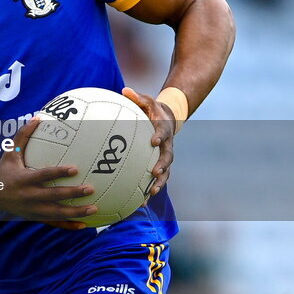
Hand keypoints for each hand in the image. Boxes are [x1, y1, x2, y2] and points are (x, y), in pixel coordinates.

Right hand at [0, 117, 96, 227]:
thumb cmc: (3, 170)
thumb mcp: (10, 153)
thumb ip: (23, 136)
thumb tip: (38, 117)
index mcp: (23, 180)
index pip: (43, 176)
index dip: (59, 173)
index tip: (75, 169)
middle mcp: (29, 196)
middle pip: (54, 196)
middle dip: (72, 193)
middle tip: (91, 188)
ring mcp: (33, 210)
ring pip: (57, 213)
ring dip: (76, 212)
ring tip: (95, 208)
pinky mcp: (35, 218)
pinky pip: (55, 223)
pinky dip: (69, 225)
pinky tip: (85, 225)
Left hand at [121, 86, 175, 200]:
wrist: (167, 120)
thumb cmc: (152, 110)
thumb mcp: (146, 101)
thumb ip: (137, 97)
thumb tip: (125, 90)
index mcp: (163, 129)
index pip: (163, 132)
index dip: (160, 136)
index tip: (154, 141)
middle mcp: (167, 146)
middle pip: (168, 157)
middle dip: (162, 166)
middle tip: (155, 173)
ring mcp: (165, 157)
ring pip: (165, 173)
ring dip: (159, 184)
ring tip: (150, 194)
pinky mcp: (160, 166)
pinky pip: (156, 180)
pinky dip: (149, 191)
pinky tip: (139, 203)